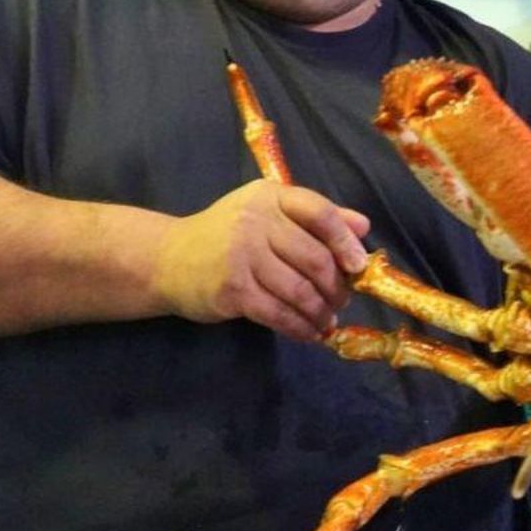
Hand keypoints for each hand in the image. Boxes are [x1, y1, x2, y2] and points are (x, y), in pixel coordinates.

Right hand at [153, 180, 369, 340]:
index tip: (358, 265)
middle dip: (336, 286)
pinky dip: (300, 327)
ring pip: (299, 290)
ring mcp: (242, 255)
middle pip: (314, 258)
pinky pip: (279, 313)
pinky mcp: (233, 289)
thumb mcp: (268, 213)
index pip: (319, 212)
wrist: (167, 259)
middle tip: (341, 301)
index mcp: (270, 197)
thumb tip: (363, 226)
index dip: (345, 241)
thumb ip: (316, 217)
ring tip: (327, 320)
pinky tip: (310, 333)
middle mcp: (256, 221)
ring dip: (320, 311)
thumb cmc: (226, 236)